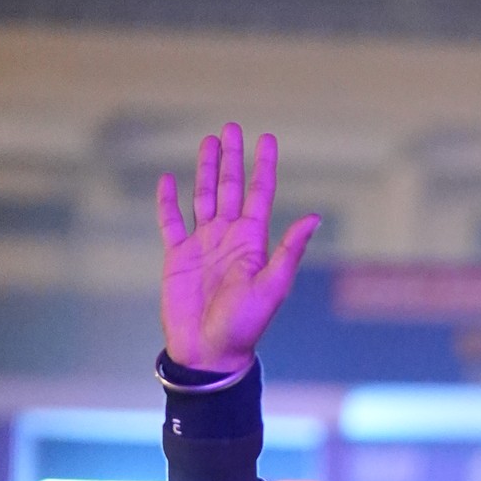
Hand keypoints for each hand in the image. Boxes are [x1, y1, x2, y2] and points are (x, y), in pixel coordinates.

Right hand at [157, 124, 318, 374]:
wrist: (208, 353)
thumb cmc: (244, 326)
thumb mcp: (272, 287)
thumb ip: (289, 251)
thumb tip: (314, 218)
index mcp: (252, 242)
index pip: (259, 193)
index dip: (263, 166)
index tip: (266, 138)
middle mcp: (228, 238)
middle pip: (230, 187)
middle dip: (232, 158)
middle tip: (232, 127)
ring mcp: (202, 245)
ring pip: (203, 197)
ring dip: (205, 170)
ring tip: (207, 141)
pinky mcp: (177, 257)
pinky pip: (170, 222)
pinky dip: (166, 201)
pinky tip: (167, 179)